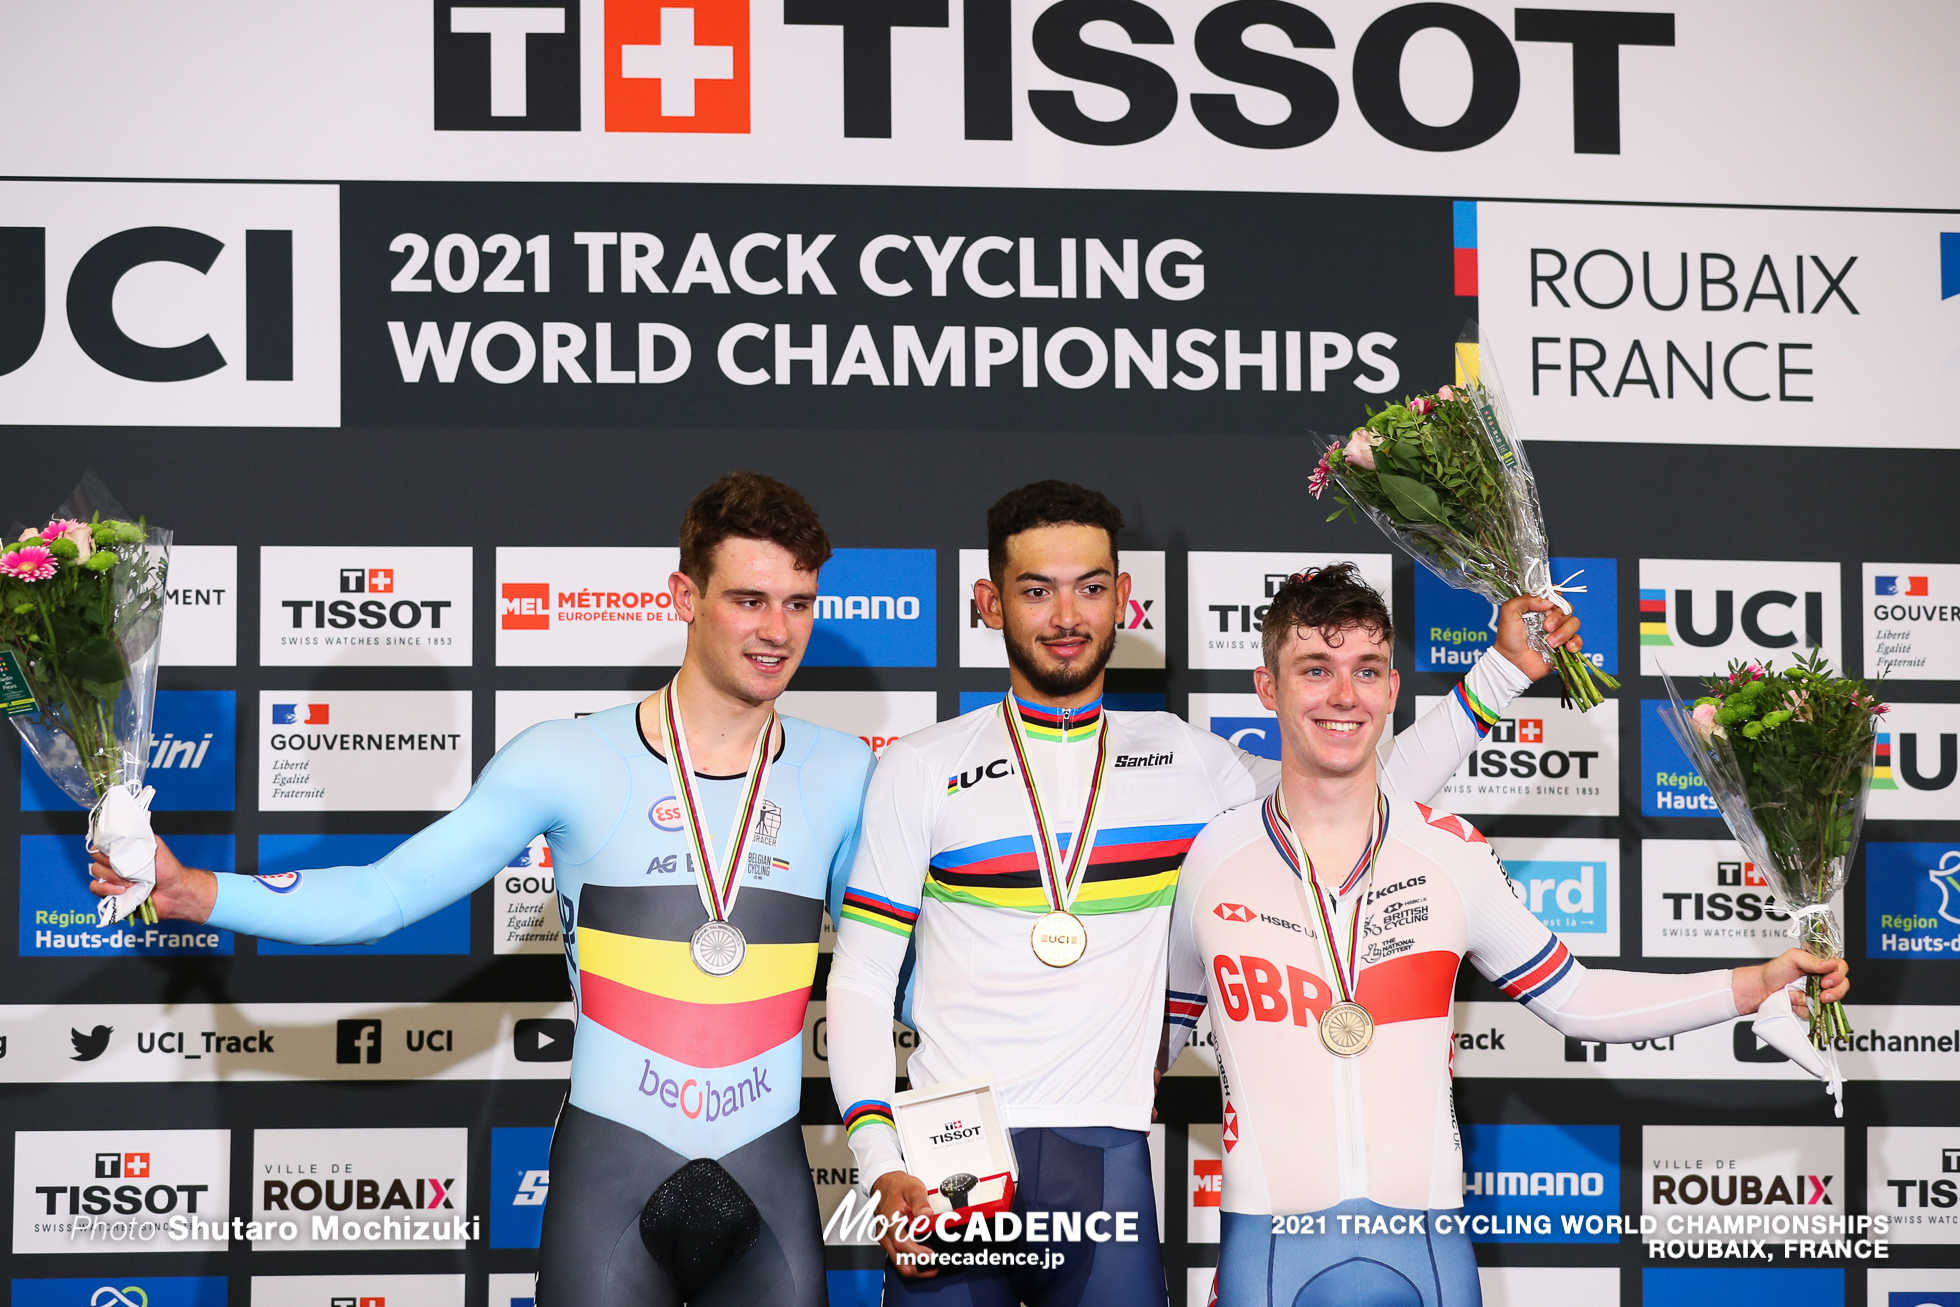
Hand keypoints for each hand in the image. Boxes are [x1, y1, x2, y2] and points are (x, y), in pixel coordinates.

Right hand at [89, 835, 217, 922]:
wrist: (174, 891)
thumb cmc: (167, 868)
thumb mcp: (154, 845)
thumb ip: (138, 836)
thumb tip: (124, 828)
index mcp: (123, 851)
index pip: (101, 844)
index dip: (105, 848)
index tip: (116, 852)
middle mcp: (115, 863)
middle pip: (96, 859)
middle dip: (111, 864)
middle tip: (129, 869)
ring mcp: (111, 878)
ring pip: (96, 873)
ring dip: (113, 878)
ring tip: (131, 882)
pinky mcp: (110, 893)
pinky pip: (95, 889)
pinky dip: (107, 889)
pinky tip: (123, 891)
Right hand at [870, 1170, 938, 1277]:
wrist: (883, 1182)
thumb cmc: (896, 1186)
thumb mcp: (912, 1189)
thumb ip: (920, 1202)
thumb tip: (927, 1214)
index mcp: (890, 1221)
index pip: (902, 1243)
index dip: (917, 1253)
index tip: (931, 1255)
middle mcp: (885, 1233)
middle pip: (899, 1261)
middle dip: (917, 1269)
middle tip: (933, 1267)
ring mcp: (886, 1238)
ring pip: (898, 1261)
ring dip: (914, 1266)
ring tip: (930, 1264)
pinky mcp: (888, 1239)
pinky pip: (897, 1255)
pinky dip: (909, 1259)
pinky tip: (921, 1255)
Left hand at [1494, 596, 1581, 681]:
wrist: (1512, 662)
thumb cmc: (1509, 639)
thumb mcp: (1509, 613)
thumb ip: (1524, 600)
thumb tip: (1546, 601)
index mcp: (1539, 608)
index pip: (1556, 597)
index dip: (1556, 600)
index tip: (1548, 607)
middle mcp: (1551, 618)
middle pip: (1567, 609)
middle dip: (1558, 618)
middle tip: (1546, 627)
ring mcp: (1559, 632)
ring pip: (1574, 623)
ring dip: (1564, 633)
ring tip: (1550, 643)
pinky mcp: (1564, 646)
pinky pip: (1578, 640)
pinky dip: (1575, 643)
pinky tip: (1566, 647)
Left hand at [1732, 948, 1849, 1015]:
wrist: (1761, 990)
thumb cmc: (1774, 971)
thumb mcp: (1792, 958)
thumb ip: (1812, 960)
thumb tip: (1831, 964)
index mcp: (1819, 964)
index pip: (1840, 967)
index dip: (1838, 975)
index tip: (1826, 982)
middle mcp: (1821, 979)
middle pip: (1842, 986)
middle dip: (1834, 993)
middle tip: (1822, 996)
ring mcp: (1818, 994)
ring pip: (1831, 1002)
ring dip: (1813, 1001)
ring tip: (1796, 997)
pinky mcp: (1811, 1007)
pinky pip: (1817, 1012)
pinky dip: (1804, 1009)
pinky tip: (1793, 1003)